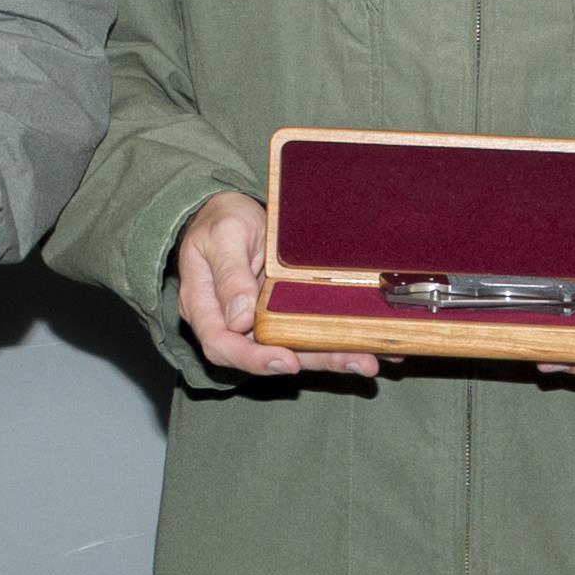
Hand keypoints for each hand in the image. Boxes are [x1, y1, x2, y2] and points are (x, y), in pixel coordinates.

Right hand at [171, 192, 372, 383]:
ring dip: (333, 355)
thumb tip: (240, 319)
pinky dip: (336, 337)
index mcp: (204, 307)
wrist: (229, 212)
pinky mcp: (282, 314)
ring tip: (370, 360)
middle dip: (313, 362)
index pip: (221, 345)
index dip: (253, 359)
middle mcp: (232, 323)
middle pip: (268, 354)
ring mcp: (259, 321)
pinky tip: (370, 342)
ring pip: (294, 348)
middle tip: (356, 362)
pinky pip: (307, 331)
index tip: (286, 360)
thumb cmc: (219, 221)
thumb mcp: (224, 236)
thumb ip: (230, 274)